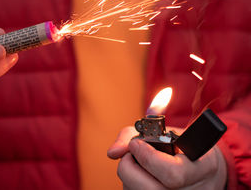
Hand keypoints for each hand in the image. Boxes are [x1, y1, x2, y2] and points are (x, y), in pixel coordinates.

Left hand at [107, 126, 226, 189]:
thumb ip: (135, 134)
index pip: (173, 173)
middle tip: (128, 154)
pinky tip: (139, 176)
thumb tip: (113, 152)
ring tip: (136, 163)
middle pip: (150, 189)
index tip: (136, 144)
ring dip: (128, 176)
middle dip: (129, 168)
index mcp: (203, 167)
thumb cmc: (180, 146)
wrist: (201, 170)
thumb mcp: (167, 132)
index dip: (148, 158)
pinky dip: (130, 185)